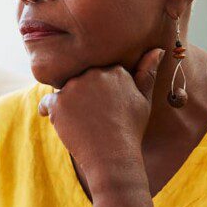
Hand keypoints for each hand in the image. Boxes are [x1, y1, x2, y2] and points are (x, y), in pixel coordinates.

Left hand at [38, 48, 164, 183]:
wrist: (113, 157)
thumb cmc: (130, 130)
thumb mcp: (143, 101)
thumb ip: (147, 73)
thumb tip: (158, 49)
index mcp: (115, 70)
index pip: (98, 73)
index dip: (99, 92)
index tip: (104, 108)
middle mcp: (93, 73)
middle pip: (80, 79)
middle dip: (83, 95)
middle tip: (92, 118)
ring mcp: (74, 87)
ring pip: (64, 90)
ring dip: (68, 104)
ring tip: (82, 123)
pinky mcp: (58, 102)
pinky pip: (48, 103)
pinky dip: (50, 112)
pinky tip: (63, 124)